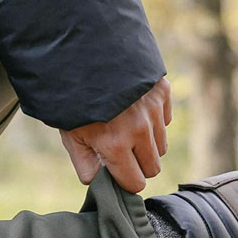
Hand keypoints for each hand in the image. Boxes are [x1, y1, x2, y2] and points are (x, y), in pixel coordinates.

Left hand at [60, 78, 171, 193]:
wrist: (85, 54)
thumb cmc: (74, 100)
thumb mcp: (72, 137)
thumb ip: (87, 166)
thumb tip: (101, 183)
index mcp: (115, 146)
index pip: (136, 183)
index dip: (126, 181)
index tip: (117, 171)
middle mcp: (139, 130)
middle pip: (153, 168)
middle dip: (139, 165)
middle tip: (122, 152)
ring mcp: (153, 110)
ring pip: (162, 147)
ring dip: (147, 144)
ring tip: (126, 128)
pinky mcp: (162, 92)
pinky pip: (166, 121)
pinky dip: (153, 121)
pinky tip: (134, 110)